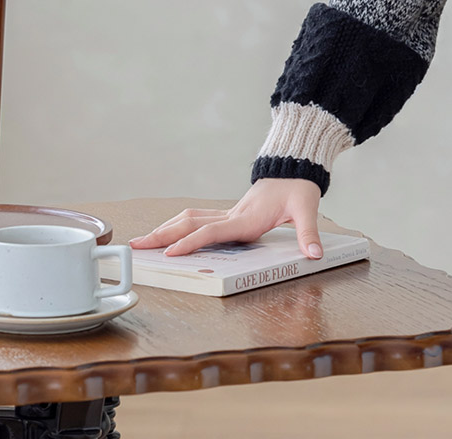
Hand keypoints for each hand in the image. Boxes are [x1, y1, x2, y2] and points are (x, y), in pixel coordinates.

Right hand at [128, 177, 323, 257]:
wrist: (294, 170)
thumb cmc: (298, 189)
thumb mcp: (307, 209)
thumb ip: (309, 234)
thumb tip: (314, 254)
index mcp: (246, 218)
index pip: (210, 232)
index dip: (189, 242)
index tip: (169, 253)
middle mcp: (232, 216)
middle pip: (188, 224)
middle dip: (161, 236)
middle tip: (137, 247)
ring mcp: (228, 214)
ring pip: (188, 219)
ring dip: (164, 230)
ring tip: (142, 241)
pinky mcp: (229, 215)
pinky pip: (196, 220)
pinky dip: (177, 227)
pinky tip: (166, 234)